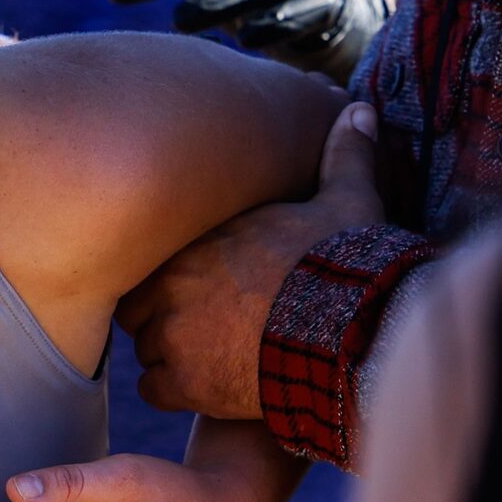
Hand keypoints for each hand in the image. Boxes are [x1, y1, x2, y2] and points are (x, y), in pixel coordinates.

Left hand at [120, 101, 384, 418]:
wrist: (348, 335)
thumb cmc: (345, 267)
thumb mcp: (348, 201)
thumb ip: (344, 156)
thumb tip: (361, 111)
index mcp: (200, 238)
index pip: (157, 255)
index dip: (176, 273)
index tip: (204, 284)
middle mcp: (174, 283)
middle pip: (140, 304)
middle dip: (163, 315)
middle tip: (201, 325)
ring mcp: (174, 335)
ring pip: (146, 348)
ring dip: (170, 355)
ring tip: (209, 357)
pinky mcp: (186, 383)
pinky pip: (154, 389)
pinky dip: (175, 390)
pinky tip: (207, 386)